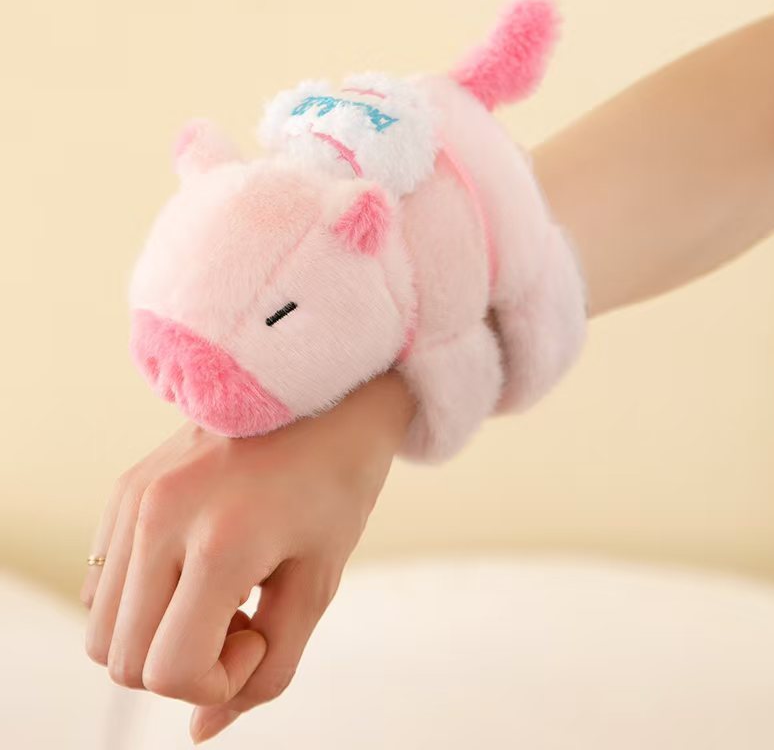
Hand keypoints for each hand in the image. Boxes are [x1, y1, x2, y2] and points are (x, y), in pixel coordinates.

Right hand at [81, 370, 412, 743]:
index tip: (262, 630)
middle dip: (185, 664)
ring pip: (102, 626)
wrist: (327, 391)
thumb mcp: (318, 581)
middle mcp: (159, 516)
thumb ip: (269, 667)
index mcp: (221, 541)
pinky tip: (200, 562)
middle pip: (121, 660)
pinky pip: (104, 580)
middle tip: (247, 613)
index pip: (170, 672)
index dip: (218, 681)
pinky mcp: (126, 487)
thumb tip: (201, 730)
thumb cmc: (338, 482)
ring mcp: (134, 497)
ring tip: (224, 588)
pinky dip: (144, 599)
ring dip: (159, 634)